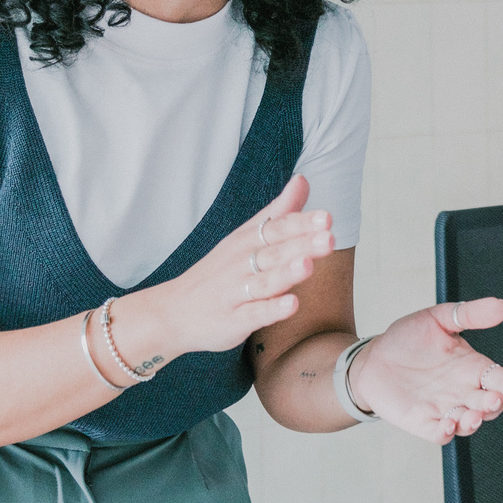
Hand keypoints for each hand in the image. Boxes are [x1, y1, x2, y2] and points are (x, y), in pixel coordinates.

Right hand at [125, 176, 335, 365]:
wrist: (174, 311)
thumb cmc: (220, 271)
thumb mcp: (246, 236)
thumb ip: (279, 211)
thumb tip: (303, 180)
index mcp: (247, 241)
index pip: (277, 228)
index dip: (301, 223)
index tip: (326, 217)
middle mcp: (242, 264)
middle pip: (275, 253)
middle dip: (301, 245)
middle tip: (328, 238)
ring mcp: (236, 293)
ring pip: (264, 282)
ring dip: (286, 274)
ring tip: (308, 265)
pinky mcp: (232, 321)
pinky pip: (253, 315)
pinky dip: (271, 310)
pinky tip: (291, 305)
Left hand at [347, 298, 502, 443]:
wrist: (372, 358)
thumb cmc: (409, 338)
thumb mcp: (438, 318)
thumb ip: (470, 314)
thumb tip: (502, 306)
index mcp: (471, 367)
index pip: (500, 379)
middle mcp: (462, 391)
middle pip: (488, 405)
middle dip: (494, 405)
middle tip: (494, 399)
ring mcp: (444, 408)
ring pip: (467, 423)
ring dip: (473, 422)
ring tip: (472, 416)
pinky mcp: (422, 422)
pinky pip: (439, 433)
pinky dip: (445, 432)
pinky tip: (447, 425)